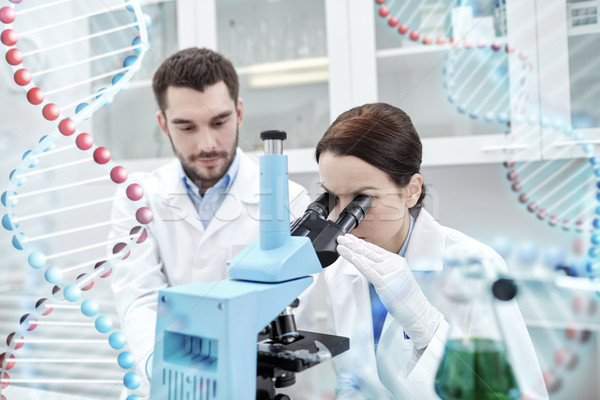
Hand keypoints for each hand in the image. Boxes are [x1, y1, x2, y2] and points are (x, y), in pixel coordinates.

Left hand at [336, 234, 441, 348]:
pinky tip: (351, 257)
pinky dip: (359, 262)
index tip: (350, 238)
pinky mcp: (385, 283)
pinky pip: (369, 271)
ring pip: (366, 259)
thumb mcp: (396, 278)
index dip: (361, 243)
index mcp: (396, 261)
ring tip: (341, 245)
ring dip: (351, 251)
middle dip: (353, 243)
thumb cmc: (407, 299)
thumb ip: (383, 270)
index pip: (374, 249)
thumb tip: (367, 264)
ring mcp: (389, 272)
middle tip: (341, 237)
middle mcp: (393, 263)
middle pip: (369, 251)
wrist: (418, 312)